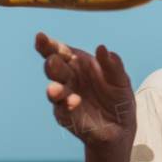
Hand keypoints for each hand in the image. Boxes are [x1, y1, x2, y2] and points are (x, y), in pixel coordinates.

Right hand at [35, 33, 135, 151]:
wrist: (122, 125)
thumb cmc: (117, 96)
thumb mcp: (119, 78)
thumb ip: (112, 64)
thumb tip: (102, 48)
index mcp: (77, 62)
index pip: (59, 50)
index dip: (47, 44)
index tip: (39, 37)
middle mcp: (67, 77)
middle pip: (54, 68)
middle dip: (52, 65)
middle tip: (53, 62)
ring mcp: (65, 97)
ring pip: (54, 91)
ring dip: (54, 90)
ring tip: (56, 88)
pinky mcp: (67, 116)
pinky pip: (64, 110)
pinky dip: (67, 106)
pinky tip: (74, 102)